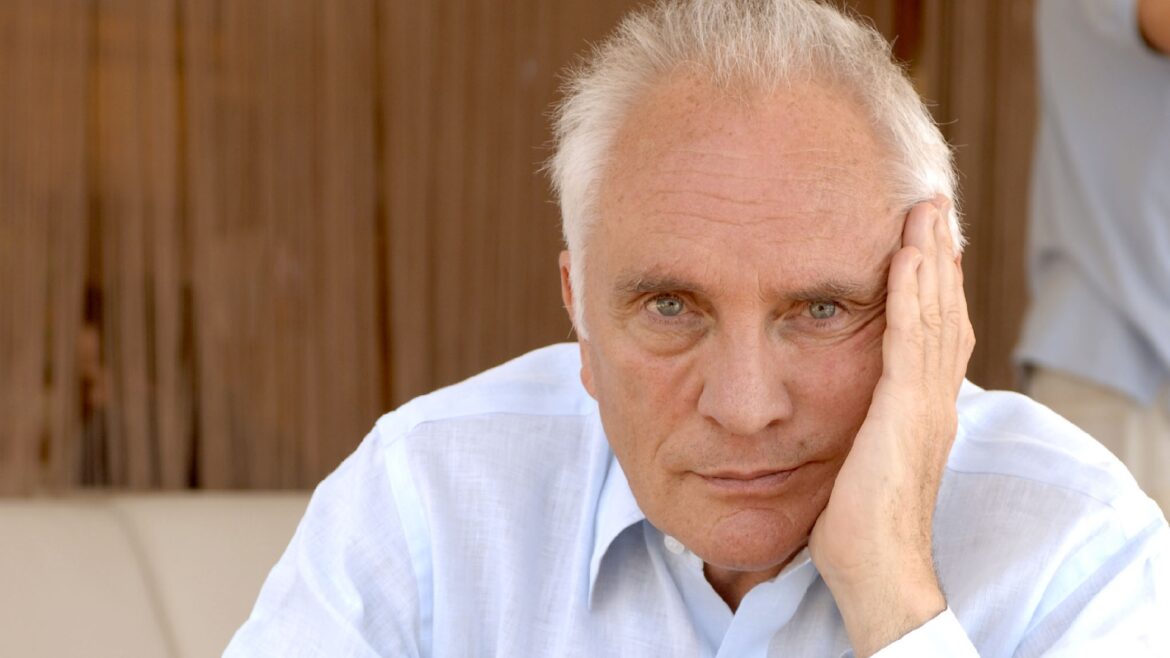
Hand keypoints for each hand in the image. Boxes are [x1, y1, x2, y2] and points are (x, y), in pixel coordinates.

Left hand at [808, 200, 974, 656]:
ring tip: (923, 213)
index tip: (921, 243)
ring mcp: (924, 407)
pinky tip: (904, 260)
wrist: (876, 570)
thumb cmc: (859, 527)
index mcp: (922, 411)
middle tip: (931, 207)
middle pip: (943, 313)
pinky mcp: (904, 415)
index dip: (932, 286)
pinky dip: (910, 298)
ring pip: (933, 316)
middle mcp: (933, 402)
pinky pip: (908, 343)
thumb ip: (854, 424)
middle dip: (938, 257)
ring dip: (928, 260)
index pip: (932, 333)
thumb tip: (825, 406)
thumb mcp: (856, 460)